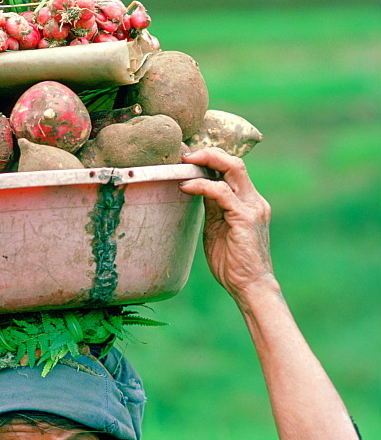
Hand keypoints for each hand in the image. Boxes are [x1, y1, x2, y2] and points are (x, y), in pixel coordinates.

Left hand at [179, 147, 273, 303]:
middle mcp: (254, 200)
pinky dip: (202, 185)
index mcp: (249, 202)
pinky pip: (222, 191)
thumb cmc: (232, 263)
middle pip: (235, 162)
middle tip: (185, 154)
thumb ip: (213, 207)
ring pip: (232, 168)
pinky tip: (186, 187)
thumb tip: (197, 188)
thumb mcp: (218, 227)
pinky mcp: (245, 217)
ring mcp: (252, 207)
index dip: (212, 159)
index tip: (188, 158)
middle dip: (209, 153)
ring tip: (184, 163)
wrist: (250, 286)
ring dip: (206, 161)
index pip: (233, 170)